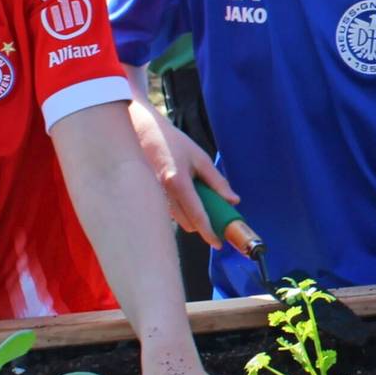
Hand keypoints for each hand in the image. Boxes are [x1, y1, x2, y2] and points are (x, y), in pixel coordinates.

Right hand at [128, 100, 233, 246]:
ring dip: (191, 218)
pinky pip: (168, 211)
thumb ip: (217, 181)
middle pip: (187, 222)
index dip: (209, 231)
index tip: (218, 243)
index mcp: (178, 182)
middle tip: (216, 218)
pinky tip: (184, 194)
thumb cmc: (173, 142)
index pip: (196, 215)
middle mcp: (163, 192)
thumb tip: (233, 200)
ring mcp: (153, 195)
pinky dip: (180, 209)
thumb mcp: (200, 158)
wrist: (142, 131)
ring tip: (200, 200)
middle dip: (202, 225)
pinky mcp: (148, 195)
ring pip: (177, 219)